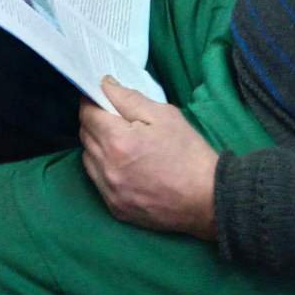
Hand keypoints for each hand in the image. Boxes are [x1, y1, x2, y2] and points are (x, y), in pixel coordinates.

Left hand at [79, 77, 218, 238]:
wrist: (208, 200)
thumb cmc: (188, 153)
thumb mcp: (164, 115)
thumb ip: (128, 98)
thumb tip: (104, 85)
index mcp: (117, 141)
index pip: (87, 114)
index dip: (92, 102)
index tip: (102, 99)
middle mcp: (107, 168)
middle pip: (85, 135)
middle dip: (95, 122)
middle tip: (115, 119)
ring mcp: (110, 192)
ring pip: (88, 159)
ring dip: (97, 146)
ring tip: (120, 143)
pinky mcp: (115, 209)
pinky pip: (97, 182)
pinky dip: (103, 170)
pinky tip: (123, 166)